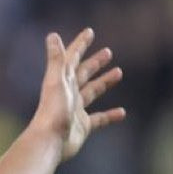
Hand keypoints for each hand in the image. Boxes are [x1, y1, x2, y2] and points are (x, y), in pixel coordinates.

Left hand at [34, 28, 124, 160]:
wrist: (50, 141)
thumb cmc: (53, 111)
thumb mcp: (57, 81)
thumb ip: (56, 59)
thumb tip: (52, 35)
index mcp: (61, 81)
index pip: (72, 58)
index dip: (80, 45)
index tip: (89, 32)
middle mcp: (68, 94)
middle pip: (83, 74)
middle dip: (95, 62)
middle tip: (108, 52)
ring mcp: (75, 110)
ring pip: (92, 92)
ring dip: (104, 82)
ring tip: (118, 72)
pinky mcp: (82, 126)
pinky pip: (99, 119)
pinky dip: (110, 115)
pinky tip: (122, 113)